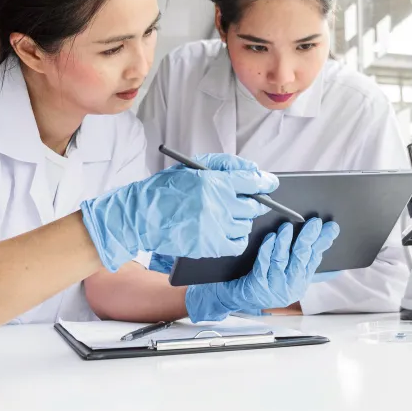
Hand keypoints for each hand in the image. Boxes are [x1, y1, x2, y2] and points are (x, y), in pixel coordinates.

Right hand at [80, 153, 277, 270]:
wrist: (141, 216)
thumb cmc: (166, 189)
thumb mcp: (194, 166)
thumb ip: (225, 164)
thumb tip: (253, 169)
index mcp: (214, 182)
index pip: (253, 182)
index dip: (265, 182)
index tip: (270, 183)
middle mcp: (218, 205)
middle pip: (254, 206)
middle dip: (254, 202)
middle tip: (247, 201)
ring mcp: (215, 228)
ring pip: (246, 225)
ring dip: (242, 220)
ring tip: (227, 215)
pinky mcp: (209, 246)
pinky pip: (238, 244)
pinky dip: (237, 238)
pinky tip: (228, 231)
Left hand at [185, 218, 338, 321]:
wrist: (237, 299)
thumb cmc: (264, 284)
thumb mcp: (290, 280)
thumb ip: (310, 270)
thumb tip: (336, 269)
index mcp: (300, 282)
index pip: (316, 258)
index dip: (324, 242)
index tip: (331, 227)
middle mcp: (290, 285)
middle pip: (302, 258)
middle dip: (309, 238)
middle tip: (314, 222)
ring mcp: (273, 286)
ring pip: (282, 259)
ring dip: (286, 241)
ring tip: (288, 226)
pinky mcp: (257, 284)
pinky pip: (264, 263)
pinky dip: (268, 249)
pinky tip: (271, 237)